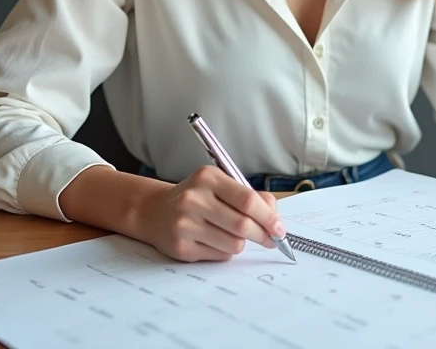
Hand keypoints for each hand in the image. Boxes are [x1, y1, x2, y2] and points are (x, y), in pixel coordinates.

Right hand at [134, 165, 287, 261]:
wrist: (155, 211)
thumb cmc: (197, 198)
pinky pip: (219, 256)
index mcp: (207, 178)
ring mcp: (184, 224)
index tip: (280, 228)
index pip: (247, 200)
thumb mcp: (220, 185)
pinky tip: (213, 240)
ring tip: (231, 234)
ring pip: (234, 244)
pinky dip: (225, 251)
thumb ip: (250, 196)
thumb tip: (275, 217)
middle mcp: (193, 199)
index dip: (269, 217)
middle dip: (263, 235)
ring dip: (241, 243)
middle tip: (272, 239)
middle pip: (243, 225)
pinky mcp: (181, 247)